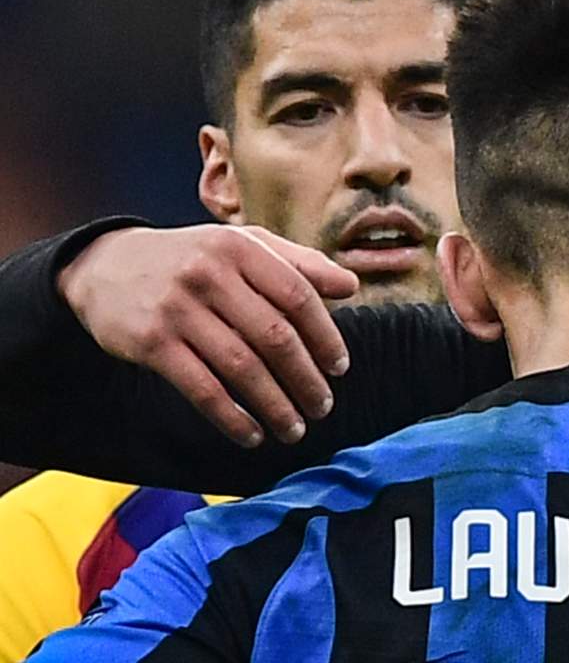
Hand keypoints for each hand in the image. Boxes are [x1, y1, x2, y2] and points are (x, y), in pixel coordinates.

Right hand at [57, 225, 358, 447]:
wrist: (104, 265)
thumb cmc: (194, 259)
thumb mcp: (244, 246)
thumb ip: (299, 264)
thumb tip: (351, 286)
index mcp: (241, 248)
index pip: (298, 295)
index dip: (325, 336)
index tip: (340, 368)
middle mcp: (210, 274)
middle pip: (275, 336)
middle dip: (305, 379)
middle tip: (323, 407)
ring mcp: (178, 309)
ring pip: (241, 368)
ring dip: (274, 405)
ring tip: (294, 429)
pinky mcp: (151, 342)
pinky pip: (201, 389)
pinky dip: (231, 418)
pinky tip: (251, 435)